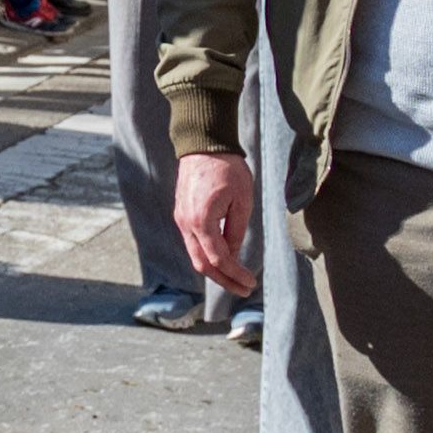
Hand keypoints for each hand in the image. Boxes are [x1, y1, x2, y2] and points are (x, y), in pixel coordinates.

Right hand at [174, 149, 255, 291]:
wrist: (203, 144)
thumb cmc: (227, 168)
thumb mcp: (242, 201)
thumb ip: (236, 231)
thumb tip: (234, 254)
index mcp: (202, 221)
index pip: (218, 259)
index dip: (235, 274)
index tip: (251, 283)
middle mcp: (186, 223)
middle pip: (202, 264)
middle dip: (223, 280)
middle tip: (244, 288)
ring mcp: (181, 219)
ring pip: (195, 255)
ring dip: (215, 270)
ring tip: (235, 277)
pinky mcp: (182, 214)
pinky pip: (193, 242)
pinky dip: (208, 255)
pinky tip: (224, 258)